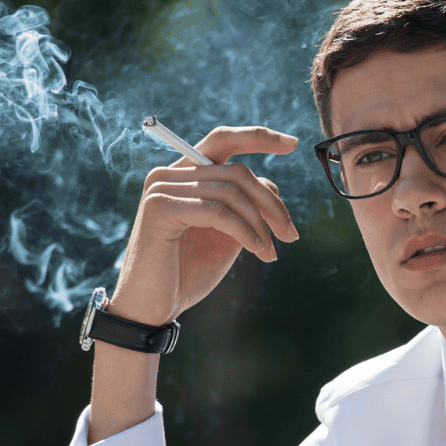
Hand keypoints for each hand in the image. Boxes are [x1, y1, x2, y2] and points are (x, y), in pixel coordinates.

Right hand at [84, 126, 300, 445]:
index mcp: (183, 175)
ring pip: (232, 192)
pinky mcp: (160, 209)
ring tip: (272, 252)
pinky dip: (247, 232)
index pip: (223, 140)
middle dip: (271, 203)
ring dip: (261, 224)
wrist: (153, 308)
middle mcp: (168, 174)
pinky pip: (219, 212)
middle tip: (291, 234)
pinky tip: (260, 253)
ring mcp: (161, 189)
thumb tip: (273, 185)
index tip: (292, 143)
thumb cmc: (189, 272)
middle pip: (237, 171)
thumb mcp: (227, 234)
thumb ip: (245, 206)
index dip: (258, 137)